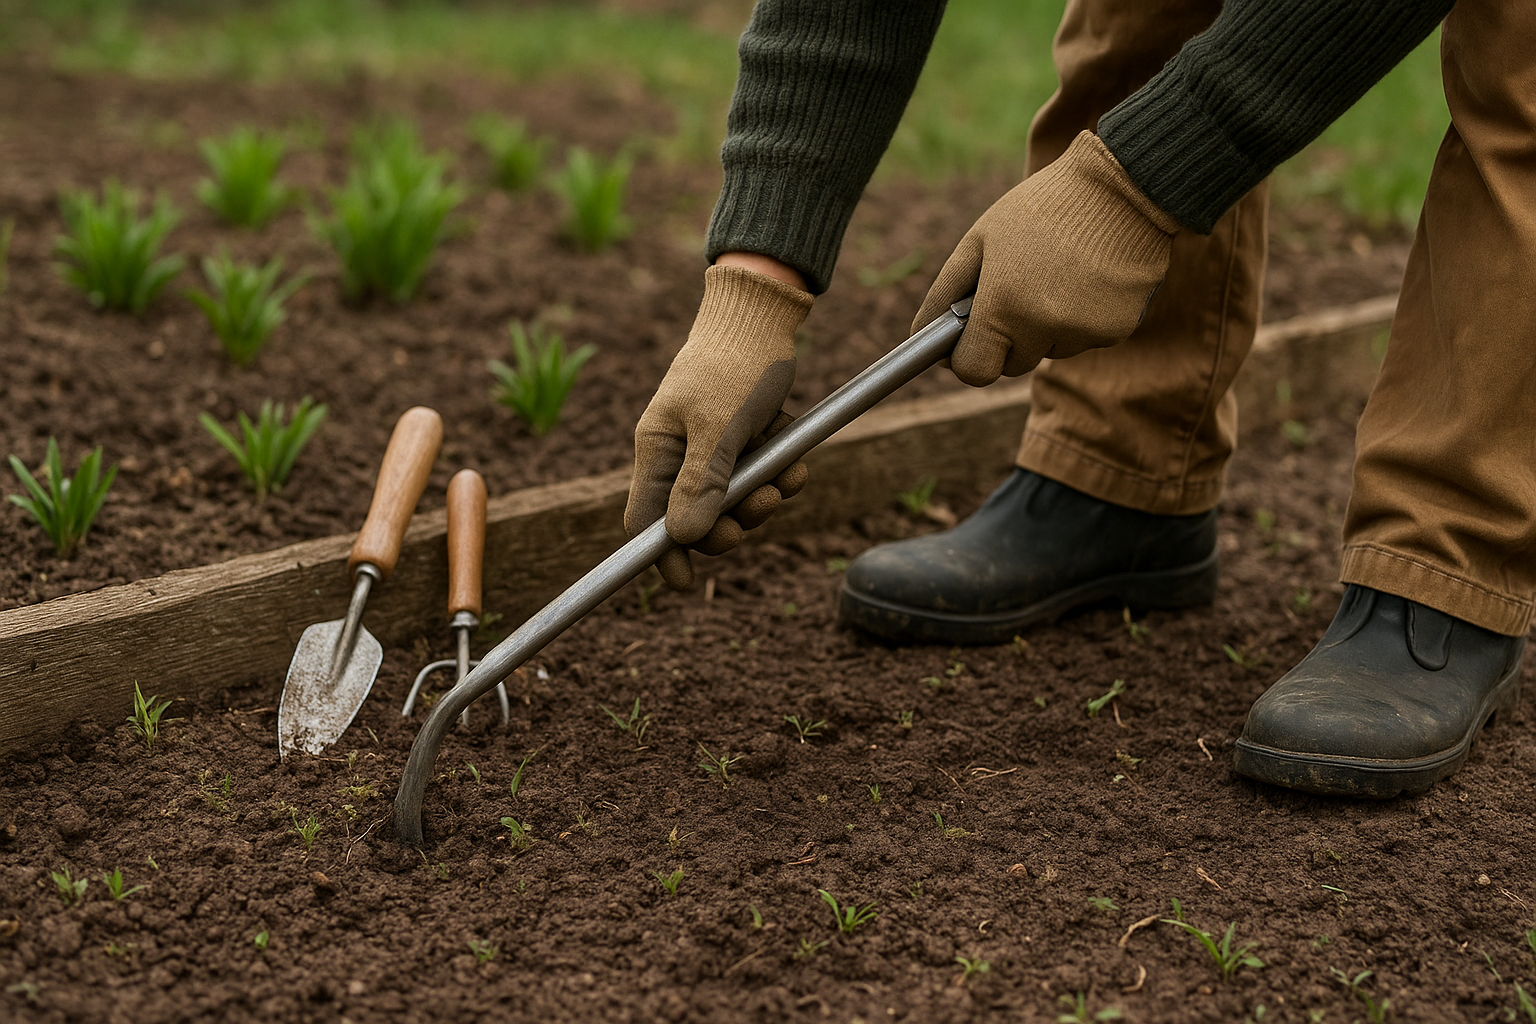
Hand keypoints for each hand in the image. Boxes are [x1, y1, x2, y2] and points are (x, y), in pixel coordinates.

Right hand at [627, 263, 812, 589]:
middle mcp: (676, 451)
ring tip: (788, 480)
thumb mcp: (720, 426)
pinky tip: (797, 463)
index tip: (686, 583)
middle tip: (764, 508)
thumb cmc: (735, 363)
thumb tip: (683, 538)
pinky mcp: (739, 437)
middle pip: (692, 518)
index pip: (644, 520)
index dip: (662, 555)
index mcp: (656, 448)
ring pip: (730, 499)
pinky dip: (778, 473)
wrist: (763, 312)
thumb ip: (702, 482)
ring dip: (763, 498)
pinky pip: (756, 474)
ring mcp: (708, 445)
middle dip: (731, 524)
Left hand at [912, 131, 1181, 385]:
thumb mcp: (980, 241)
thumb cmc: (1041, 209)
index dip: (966, 357)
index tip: (970, 338)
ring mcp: (1083, 333)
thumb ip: (946, 294)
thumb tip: (923, 338)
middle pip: (1012, 364)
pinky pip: (1083, 339)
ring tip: (1058, 274)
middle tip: (1018, 289)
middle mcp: (1044, 328)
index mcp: (1003, 307)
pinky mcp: (1116, 330)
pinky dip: (1079, 318)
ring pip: (1048, 351)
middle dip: (1008, 338)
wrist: (1123, 185)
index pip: (973, 371)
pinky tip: (1086, 279)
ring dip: (1045, 327)